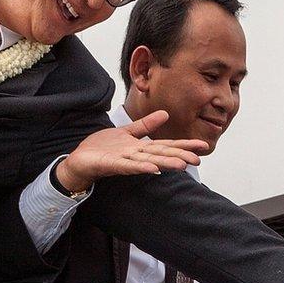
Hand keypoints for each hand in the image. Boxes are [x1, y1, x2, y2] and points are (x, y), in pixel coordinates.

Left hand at [56, 110, 207, 192]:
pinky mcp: (111, 165)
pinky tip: (152, 168)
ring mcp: (124, 161)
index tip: (203, 146)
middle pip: (161, 154)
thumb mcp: (126, 132)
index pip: (166, 145)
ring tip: (181, 165)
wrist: (80, 159)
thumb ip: (145, 125)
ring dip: (164, 163)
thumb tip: (165, 114)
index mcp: (140, 147)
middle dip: (179, 156)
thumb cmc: (101, 148)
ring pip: (148, 161)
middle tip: (198, 159)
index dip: (184, 145)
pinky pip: (128, 166)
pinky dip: (140, 167)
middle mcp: (136, 156)